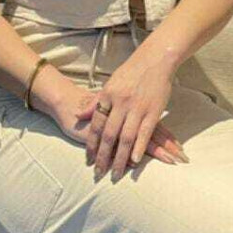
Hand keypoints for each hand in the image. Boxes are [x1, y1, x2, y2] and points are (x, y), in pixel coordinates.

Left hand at [51, 82, 186, 174]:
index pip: (96, 125)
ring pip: (125, 138)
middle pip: (109, 135)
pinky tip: (134, 161)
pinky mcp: (153, 111)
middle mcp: (120, 103)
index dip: (91, 144)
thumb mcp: (109, 83)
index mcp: (107, 96)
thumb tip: (78, 114)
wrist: (155, 59)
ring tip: (116, 174)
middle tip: (99, 173)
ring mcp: (137, 108)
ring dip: (120, 158)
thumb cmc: (131, 71)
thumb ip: (94, 101)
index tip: (89, 160)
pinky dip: (139, 147)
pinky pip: (144, 132)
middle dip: (103, 156)